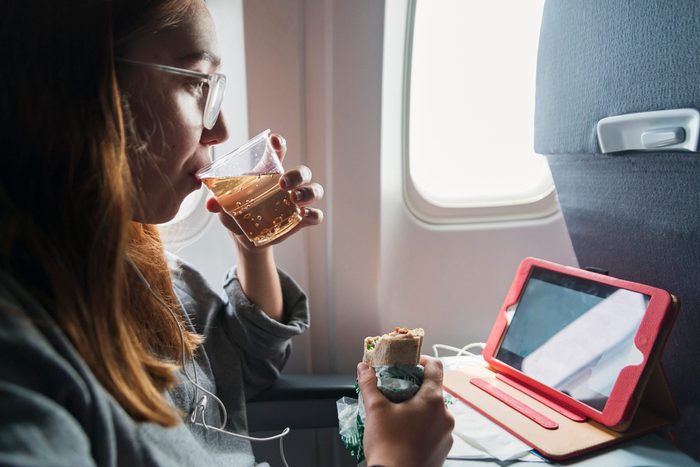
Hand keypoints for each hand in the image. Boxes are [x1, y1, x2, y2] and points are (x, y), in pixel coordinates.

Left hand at [205, 133, 323, 251]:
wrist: (245, 238)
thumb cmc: (236, 213)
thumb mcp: (225, 207)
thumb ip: (219, 202)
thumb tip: (210, 204)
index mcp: (269, 172)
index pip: (278, 152)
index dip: (279, 144)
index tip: (274, 141)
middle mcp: (288, 184)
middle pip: (303, 172)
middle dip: (297, 174)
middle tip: (282, 182)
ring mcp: (298, 202)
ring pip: (315, 190)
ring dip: (307, 192)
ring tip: (294, 199)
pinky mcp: (303, 220)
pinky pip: (316, 215)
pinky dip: (314, 214)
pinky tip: (304, 216)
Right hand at [358, 355, 454, 466]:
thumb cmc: (388, 446)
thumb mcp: (375, 410)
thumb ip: (369, 384)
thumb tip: (364, 367)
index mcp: (432, 400)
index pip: (435, 367)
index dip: (422, 360)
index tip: (409, 363)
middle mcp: (445, 416)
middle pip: (433, 390)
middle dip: (415, 388)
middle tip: (396, 391)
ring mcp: (446, 434)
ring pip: (434, 412)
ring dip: (419, 409)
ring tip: (398, 415)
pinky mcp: (443, 449)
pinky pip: (435, 430)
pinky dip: (422, 427)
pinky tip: (405, 433)